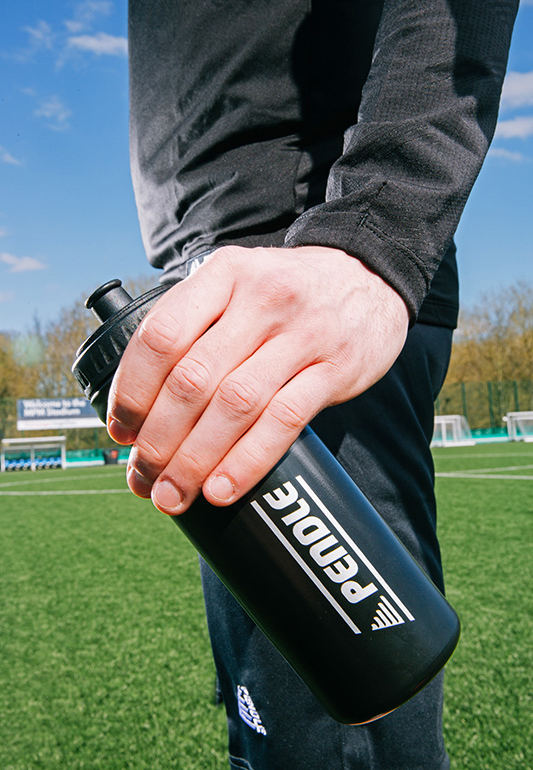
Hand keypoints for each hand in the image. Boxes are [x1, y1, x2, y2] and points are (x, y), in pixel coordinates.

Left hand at [107, 246, 408, 513]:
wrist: (371, 276)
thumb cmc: (291, 291)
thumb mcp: (240, 283)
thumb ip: (198, 323)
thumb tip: (144, 404)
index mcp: (224, 274)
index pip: (161, 336)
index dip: (132, 391)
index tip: (121, 430)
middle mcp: (261, 300)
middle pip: (193, 379)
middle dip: (158, 439)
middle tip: (142, 478)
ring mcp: (302, 334)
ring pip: (235, 405)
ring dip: (195, 459)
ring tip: (172, 495)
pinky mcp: (335, 369)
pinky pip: (284, 421)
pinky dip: (248, 460)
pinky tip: (222, 489)